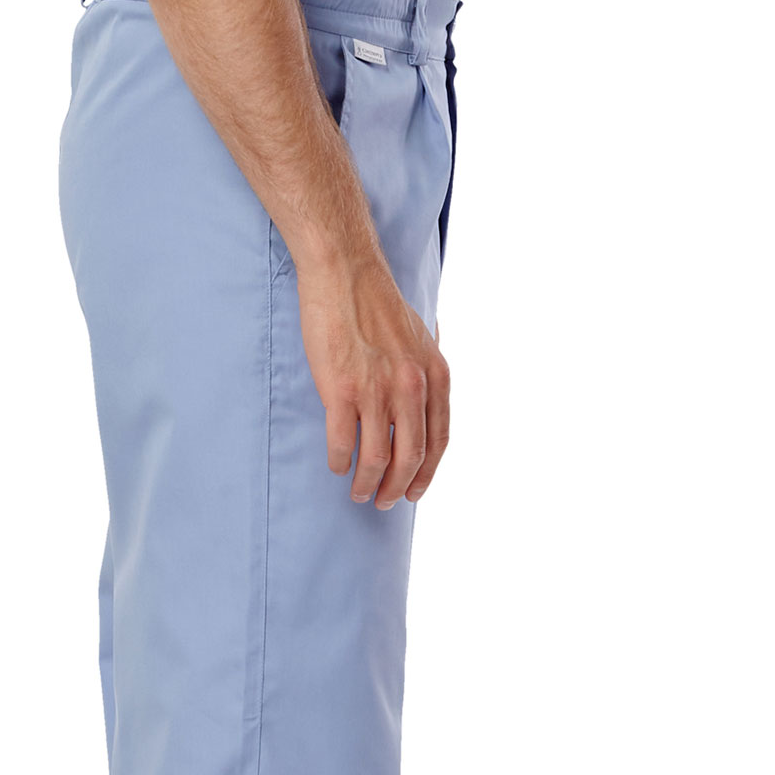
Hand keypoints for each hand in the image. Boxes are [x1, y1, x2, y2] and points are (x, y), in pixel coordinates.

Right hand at [296, 250, 450, 506]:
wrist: (344, 272)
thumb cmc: (376, 303)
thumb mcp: (420, 338)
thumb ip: (426, 372)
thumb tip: (426, 401)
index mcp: (435, 376)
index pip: (438, 441)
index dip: (427, 473)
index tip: (415, 491)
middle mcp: (412, 387)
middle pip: (410, 457)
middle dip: (397, 488)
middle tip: (384, 502)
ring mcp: (377, 390)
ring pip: (377, 458)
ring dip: (367, 483)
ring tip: (358, 492)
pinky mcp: (341, 389)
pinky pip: (343, 442)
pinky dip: (340, 461)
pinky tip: (336, 465)